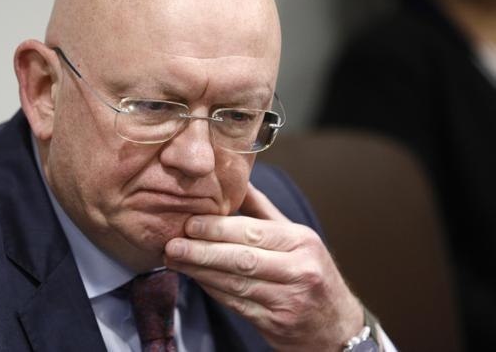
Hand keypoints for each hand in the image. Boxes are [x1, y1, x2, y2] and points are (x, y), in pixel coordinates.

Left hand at [164, 183, 362, 350]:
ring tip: (175, 260)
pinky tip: (195, 278)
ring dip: (200, 271)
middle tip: (172, 245)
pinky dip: (212, 289)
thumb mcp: (296, 237)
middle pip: (241, 258)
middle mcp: (298, 270)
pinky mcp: (275, 324)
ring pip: (235, 283)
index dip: (217, 228)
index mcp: (302, 242)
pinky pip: (236, 304)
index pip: (253, 232)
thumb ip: (262, 211)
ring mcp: (288, 300)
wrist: (336, 327)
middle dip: (202, 251)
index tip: (189, 223)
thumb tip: (236, 180)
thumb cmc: (311, 273)